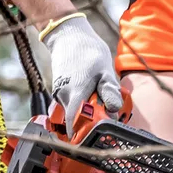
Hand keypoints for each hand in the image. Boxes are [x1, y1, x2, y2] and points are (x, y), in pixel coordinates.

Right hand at [41, 14, 121, 135]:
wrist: (68, 36)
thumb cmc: (88, 51)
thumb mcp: (105, 70)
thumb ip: (110, 92)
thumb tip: (114, 111)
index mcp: (75, 93)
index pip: (75, 125)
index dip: (85, 135)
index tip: (99, 137)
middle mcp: (63, 97)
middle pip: (77, 121)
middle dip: (92, 121)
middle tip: (108, 111)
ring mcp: (58, 94)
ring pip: (74, 112)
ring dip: (87, 111)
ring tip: (99, 96)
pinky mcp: (58, 91)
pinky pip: (70, 105)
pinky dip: (81, 103)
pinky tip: (89, 90)